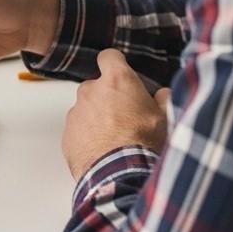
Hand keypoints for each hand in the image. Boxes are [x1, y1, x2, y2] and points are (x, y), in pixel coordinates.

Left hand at [62, 50, 170, 179]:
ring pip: (86, 108)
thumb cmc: (143, 143)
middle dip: (108, 96)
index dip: (115, 64)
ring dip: (97, 117)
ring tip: (114, 137)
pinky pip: (78, 129)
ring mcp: (75, 112)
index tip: (120, 72)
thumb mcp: (165, 118)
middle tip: (125, 115)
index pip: (109, 57)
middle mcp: (91, 91)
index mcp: (117, 81)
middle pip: (97, 86)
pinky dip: (87, 135)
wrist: (119, 174)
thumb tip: (163, 95)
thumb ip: (163, 100)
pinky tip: (103, 149)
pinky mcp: (67, 134)